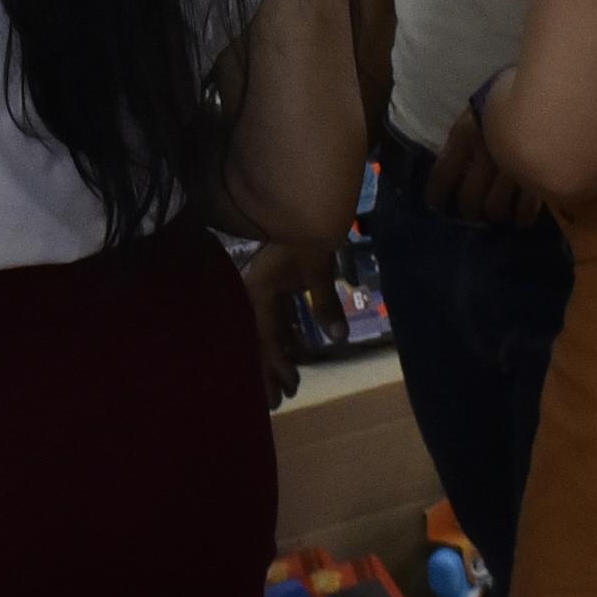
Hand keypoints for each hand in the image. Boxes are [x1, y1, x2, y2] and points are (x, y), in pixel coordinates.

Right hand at [243, 242, 334, 410]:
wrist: (302, 196)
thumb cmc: (306, 230)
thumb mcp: (317, 268)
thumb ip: (325, 303)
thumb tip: (338, 338)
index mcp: (260, 291)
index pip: (267, 338)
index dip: (276, 366)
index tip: (287, 391)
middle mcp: (258, 292)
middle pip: (262, 339)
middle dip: (270, 369)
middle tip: (278, 401)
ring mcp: (269, 286)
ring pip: (271, 328)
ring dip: (281, 354)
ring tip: (289, 381)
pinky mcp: (280, 280)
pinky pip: (281, 315)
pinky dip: (288, 334)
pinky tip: (297, 348)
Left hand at [431, 103, 539, 227]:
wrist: (553, 85)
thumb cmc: (511, 91)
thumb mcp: (479, 108)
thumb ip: (466, 135)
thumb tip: (455, 165)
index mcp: (466, 135)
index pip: (443, 175)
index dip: (436, 195)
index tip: (436, 204)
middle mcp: (486, 156)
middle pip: (470, 199)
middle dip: (468, 210)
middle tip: (472, 212)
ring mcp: (513, 168)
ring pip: (496, 208)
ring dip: (493, 214)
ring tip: (496, 213)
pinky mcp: (540, 175)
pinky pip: (526, 209)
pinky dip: (521, 217)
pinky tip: (520, 217)